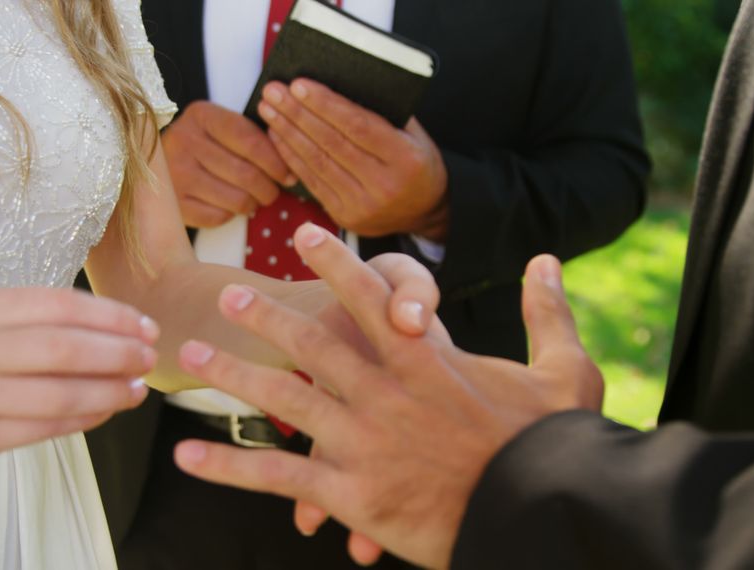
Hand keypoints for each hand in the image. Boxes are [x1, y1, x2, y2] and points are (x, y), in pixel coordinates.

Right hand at [0, 288, 156, 487]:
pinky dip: (84, 419)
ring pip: (59, 393)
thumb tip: (113, 330)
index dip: (111, 316)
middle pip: (63, 347)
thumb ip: (29, 324)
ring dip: (109, 391)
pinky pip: (44, 427)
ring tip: (137, 390)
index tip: (145, 326)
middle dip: (119, 353)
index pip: (58, 304)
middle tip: (149, 358)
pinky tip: (106, 411)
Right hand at [163, 101, 294, 227]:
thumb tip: (290, 171)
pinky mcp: (173, 202)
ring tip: (252, 199)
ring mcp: (175, 173)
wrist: (157, 164)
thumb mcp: (223, 129)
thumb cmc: (204, 146)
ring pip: (236, 200)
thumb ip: (254, 139)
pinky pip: (218, 217)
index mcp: (202, 115)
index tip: (288, 175)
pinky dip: (230, 215)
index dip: (276, 163)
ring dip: (252, 204)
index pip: (251, 141)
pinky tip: (228, 206)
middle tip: (272, 192)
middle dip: (268, 189)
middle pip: (247, 174)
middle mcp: (184, 140)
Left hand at [172, 227, 601, 568]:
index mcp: (428, 361)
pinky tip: (189, 455)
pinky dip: (230, 465)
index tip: (305, 234)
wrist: (537, 515)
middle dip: (266, 317)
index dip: (335, 263)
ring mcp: (363, 443)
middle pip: (313, 344)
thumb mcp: (564, 373)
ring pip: (284, 400)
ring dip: (234, 373)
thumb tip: (546, 260)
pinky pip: (279, 476)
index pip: (372, 297)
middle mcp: (385, 394)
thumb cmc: (551, 445)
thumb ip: (547, 313)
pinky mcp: (351, 493)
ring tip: (192, 354)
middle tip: (228, 295)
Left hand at [258, 79, 448, 240]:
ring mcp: (363, 205)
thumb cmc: (416, 162)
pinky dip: (291, 157)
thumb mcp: (414, 134)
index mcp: (406, 159)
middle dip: (298, 114)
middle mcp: (384, 185)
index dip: (326, 105)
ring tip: (269, 109)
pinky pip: (312, 182)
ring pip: (317, 162)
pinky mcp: (345, 216)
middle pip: (332, 143)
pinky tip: (277, 136)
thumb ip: (384, 112)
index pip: (358, 126)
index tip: (299, 85)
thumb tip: (339, 83)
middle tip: (273, 91)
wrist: (425, 212)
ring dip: (288, 133)